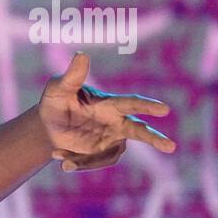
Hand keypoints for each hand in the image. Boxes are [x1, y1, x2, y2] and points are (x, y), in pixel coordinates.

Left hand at [38, 52, 176, 171]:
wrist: (47, 127)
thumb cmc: (55, 102)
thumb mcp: (58, 89)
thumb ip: (72, 76)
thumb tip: (81, 55)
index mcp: (109, 104)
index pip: (131, 103)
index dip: (147, 106)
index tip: (165, 109)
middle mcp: (116, 122)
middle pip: (140, 130)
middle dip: (154, 138)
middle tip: (171, 146)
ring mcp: (111, 139)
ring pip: (111, 154)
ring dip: (86, 160)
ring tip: (61, 158)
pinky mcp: (103, 154)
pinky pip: (96, 163)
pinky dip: (78, 163)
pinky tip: (61, 160)